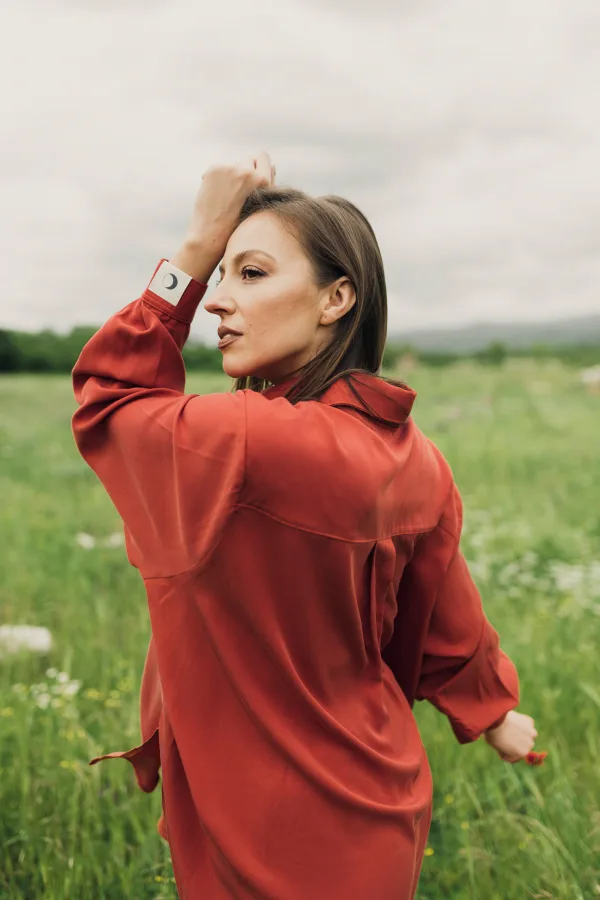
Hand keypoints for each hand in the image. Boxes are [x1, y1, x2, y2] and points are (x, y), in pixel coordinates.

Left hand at [171, 151, 275, 282]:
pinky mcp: (214, 169)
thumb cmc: (237, 225)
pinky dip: (217, 178)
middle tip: (238, 192)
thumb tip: (271, 165)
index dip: (258, 167)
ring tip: (226, 197)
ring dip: (231, 175)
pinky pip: (219, 169)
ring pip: (233, 164)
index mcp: (263, 181)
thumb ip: (265, 184)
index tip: (251, 180)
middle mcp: (247, 172)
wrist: (211, 235)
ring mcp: (229, 169)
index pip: (264, 157)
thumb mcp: (259, 205)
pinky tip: (215, 195)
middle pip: (248, 158)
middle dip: (244, 171)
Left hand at [483, 710, 537, 762]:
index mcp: (522, 754)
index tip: (502, 747)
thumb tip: (510, 749)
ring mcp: (531, 733)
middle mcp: (529, 745)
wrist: (496, 719)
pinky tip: (514, 721)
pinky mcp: (530, 722)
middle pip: (524, 745)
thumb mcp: (499, 748)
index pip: (516, 756)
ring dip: (523, 733)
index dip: (508, 752)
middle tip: (507, 736)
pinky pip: (527, 724)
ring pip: (528, 734)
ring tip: (511, 728)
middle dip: (518, 742)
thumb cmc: (494, 735)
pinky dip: (522, 723)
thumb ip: (507, 751)